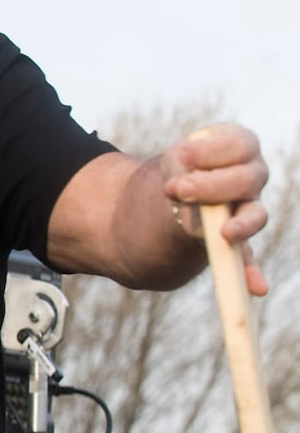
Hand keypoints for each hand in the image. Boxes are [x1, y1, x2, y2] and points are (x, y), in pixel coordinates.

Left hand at [165, 123, 269, 294]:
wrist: (177, 193)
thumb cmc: (183, 166)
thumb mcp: (176, 159)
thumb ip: (183, 168)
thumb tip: (180, 186)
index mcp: (242, 147)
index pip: (240, 144)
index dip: (213, 151)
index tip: (183, 155)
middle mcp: (253, 176)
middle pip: (247, 179)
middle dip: (211, 186)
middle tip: (176, 190)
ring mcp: (250, 207)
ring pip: (254, 216)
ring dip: (239, 225)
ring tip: (223, 233)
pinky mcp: (238, 237)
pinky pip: (248, 256)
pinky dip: (250, 272)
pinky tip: (256, 288)